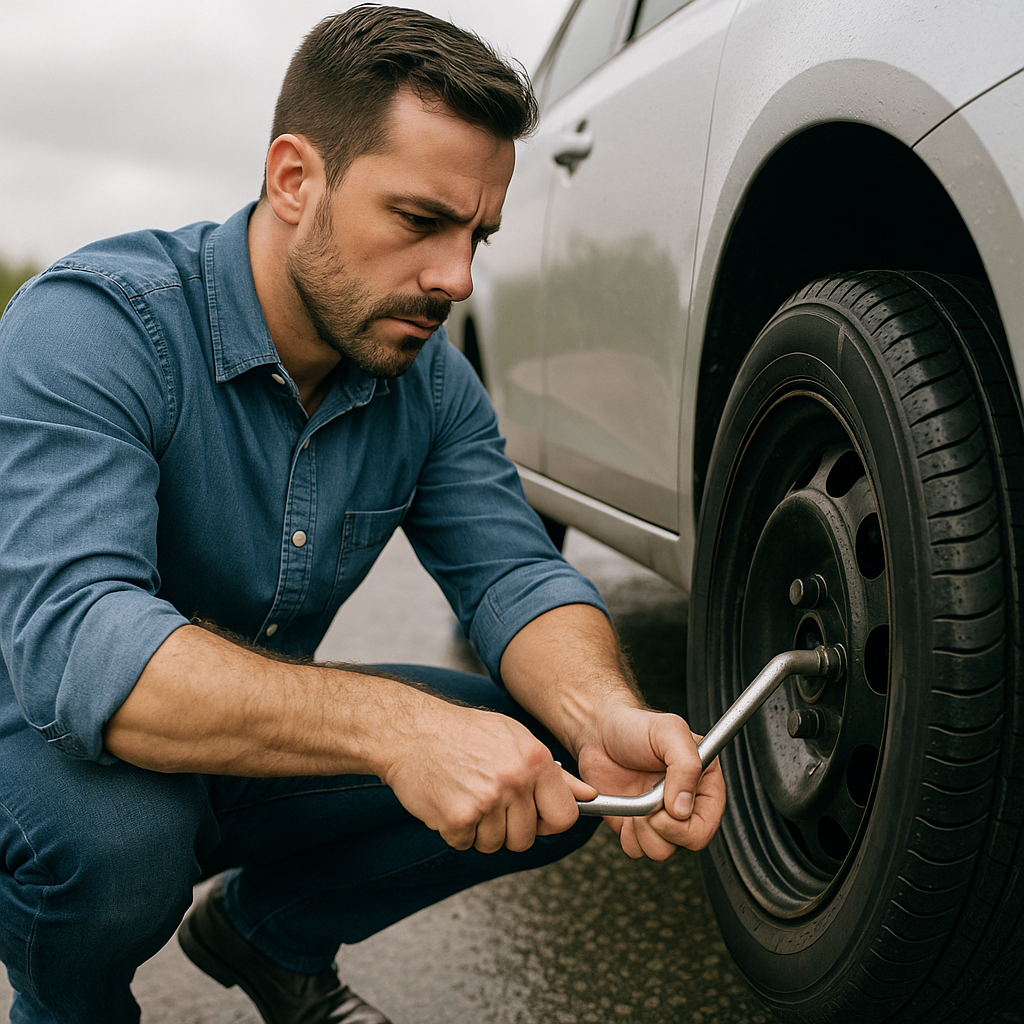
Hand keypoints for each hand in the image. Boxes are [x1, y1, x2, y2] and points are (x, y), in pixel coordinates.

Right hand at [382, 701, 596, 853]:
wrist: (412, 731)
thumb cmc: (462, 732)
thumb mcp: (515, 737)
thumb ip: (554, 772)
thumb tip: (587, 795)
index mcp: (535, 760)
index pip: (565, 816)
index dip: (549, 822)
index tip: (537, 817)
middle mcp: (515, 781)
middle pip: (526, 838)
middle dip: (508, 828)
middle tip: (488, 800)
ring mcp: (487, 801)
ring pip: (495, 844)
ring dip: (480, 830)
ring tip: (467, 795)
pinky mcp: (458, 818)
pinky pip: (466, 844)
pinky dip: (456, 831)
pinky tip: (450, 801)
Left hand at [576, 704, 725, 859]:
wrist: (600, 732)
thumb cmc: (636, 726)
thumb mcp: (670, 731)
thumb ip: (686, 765)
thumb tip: (683, 808)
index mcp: (704, 784)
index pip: (707, 826)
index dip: (686, 826)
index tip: (666, 808)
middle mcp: (686, 804)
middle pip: (686, 842)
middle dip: (661, 826)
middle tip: (649, 800)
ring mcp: (661, 817)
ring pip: (661, 851)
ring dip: (643, 830)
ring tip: (636, 800)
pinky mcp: (636, 826)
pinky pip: (636, 850)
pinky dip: (627, 834)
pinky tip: (626, 808)